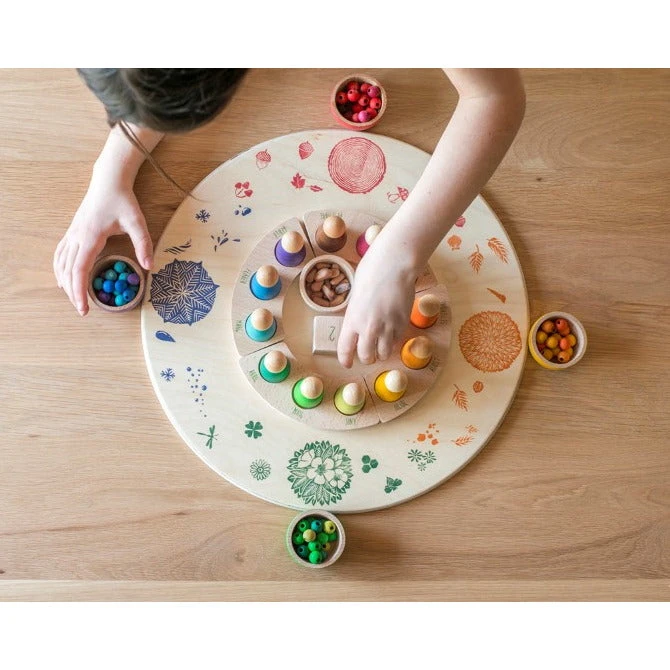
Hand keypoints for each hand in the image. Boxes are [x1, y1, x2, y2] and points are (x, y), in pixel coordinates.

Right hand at [53, 168, 152, 315]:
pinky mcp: (73, 230)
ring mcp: (72, 233)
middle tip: (83, 310)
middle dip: (73, 292)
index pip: (79, 270)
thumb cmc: (123, 200)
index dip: (79, 291)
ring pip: (60, 262)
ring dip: (64, 282)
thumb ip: (143, 244)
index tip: (84, 308)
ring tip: (73, 298)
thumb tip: (149, 266)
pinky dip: (59, 268)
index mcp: (90, 237)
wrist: (108, 180)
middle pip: (67, 270)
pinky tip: (63, 277)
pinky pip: (61, 253)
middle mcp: (76, 236)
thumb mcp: (137, 222)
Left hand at [337, 244, 416, 367]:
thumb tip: (358, 324)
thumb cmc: (372, 272)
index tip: (348, 363)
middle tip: (368, 354)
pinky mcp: (402, 324)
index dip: (346, 359)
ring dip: (382, 353)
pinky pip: (397, 341)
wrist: (395, 265)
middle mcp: (369, 328)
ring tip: (382, 346)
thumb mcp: (356, 296)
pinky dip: (394, 341)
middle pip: (367, 356)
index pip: (345, 349)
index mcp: (352, 320)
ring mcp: (387, 327)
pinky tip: (392, 332)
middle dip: (367, 358)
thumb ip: (356, 314)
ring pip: (384, 353)